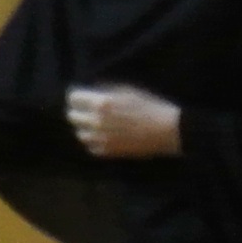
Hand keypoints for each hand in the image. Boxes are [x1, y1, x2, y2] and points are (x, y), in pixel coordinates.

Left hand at [68, 83, 182, 158]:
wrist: (168, 130)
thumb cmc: (150, 106)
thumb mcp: (128, 91)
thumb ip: (105, 90)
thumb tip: (90, 90)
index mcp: (102, 103)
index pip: (74, 99)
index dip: (76, 97)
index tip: (78, 98)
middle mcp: (97, 121)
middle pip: (73, 116)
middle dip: (78, 111)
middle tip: (85, 110)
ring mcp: (101, 138)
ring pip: (80, 134)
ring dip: (85, 128)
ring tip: (95, 124)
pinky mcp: (107, 152)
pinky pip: (91, 147)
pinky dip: (94, 141)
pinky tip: (103, 136)